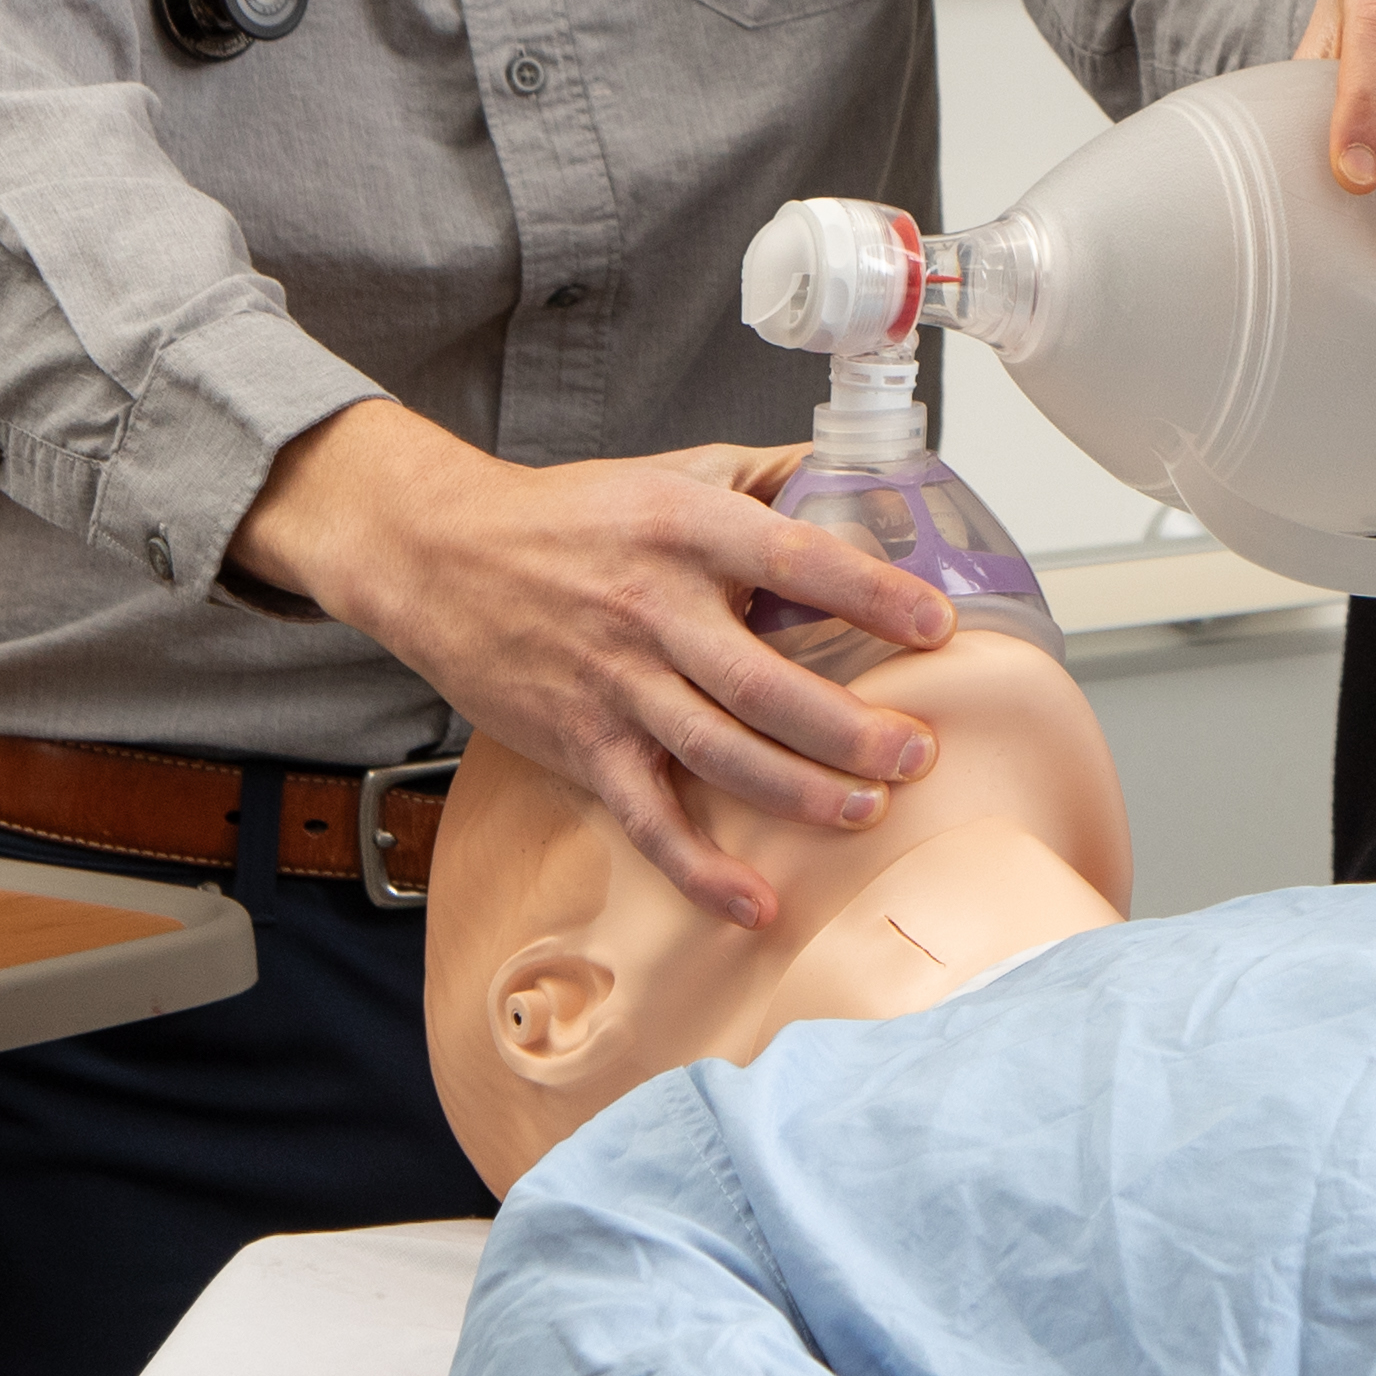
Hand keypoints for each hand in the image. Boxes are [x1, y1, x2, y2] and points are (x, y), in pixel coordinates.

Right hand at [235, 401, 947, 926]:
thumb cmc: (566, 517)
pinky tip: (754, 903)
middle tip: (918, 752)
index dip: (872, 595)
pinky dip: (699, 868)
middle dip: (849, 727)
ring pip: (719, 753)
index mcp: (686, 531)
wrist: (437, 553)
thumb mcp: (673, 472)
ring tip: (867, 812)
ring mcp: (614, 684)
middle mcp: (651, 609)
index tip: (937, 625)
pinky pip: (647, 817)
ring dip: (799, 792)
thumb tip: (863, 477)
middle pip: (764, 682)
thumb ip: (768, 477)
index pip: (796, 560)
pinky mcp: (580, 744)